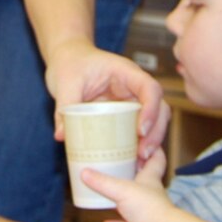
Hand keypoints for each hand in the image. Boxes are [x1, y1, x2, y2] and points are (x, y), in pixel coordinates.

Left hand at [45, 40, 168, 158]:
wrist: (68, 60)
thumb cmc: (70, 63)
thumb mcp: (64, 81)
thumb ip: (64, 106)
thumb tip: (61, 136)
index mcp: (126, 72)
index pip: (150, 88)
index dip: (151, 109)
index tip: (140, 131)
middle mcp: (134, 87)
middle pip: (159, 108)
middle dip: (155, 132)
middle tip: (143, 154)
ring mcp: (132, 101)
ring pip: (154, 120)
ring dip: (152, 140)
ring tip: (140, 160)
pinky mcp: (125, 114)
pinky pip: (138, 129)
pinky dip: (139, 144)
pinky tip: (133, 161)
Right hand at [82, 148, 171, 221]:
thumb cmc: (148, 207)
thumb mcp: (121, 189)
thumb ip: (102, 181)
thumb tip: (84, 172)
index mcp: (150, 178)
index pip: (156, 159)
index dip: (153, 149)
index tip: (143, 142)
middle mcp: (149, 194)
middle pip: (141, 180)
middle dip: (129, 174)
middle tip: (114, 166)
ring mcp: (145, 212)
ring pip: (132, 204)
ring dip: (120, 201)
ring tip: (106, 195)